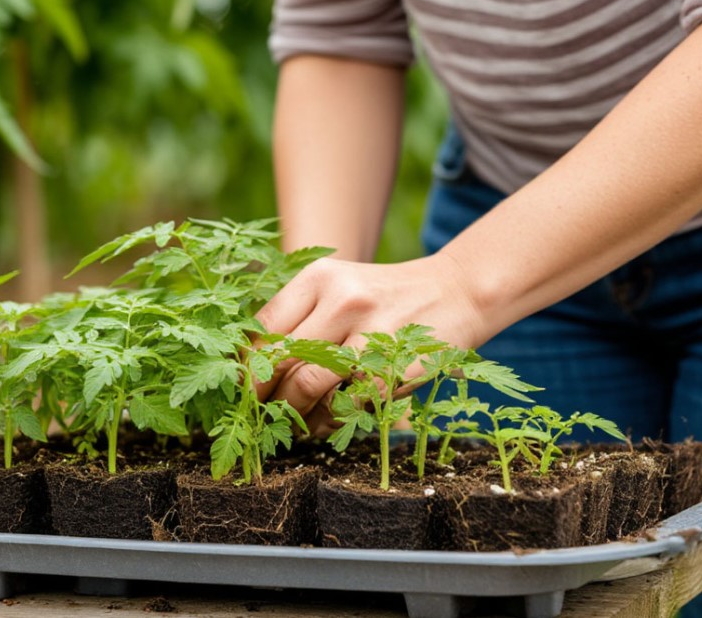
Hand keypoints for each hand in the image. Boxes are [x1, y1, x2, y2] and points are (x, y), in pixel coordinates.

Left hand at [254, 253, 488, 434]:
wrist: (457, 292)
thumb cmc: (385, 298)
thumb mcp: (340, 287)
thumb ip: (300, 316)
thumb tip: (251, 367)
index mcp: (318, 277)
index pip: (262, 327)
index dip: (245, 365)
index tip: (243, 388)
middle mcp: (341, 298)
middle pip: (277, 358)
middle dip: (260, 394)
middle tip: (258, 414)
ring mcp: (368, 331)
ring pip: (306, 386)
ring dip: (292, 413)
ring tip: (291, 424)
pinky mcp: (392, 365)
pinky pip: (344, 405)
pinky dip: (328, 421)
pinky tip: (326, 422)